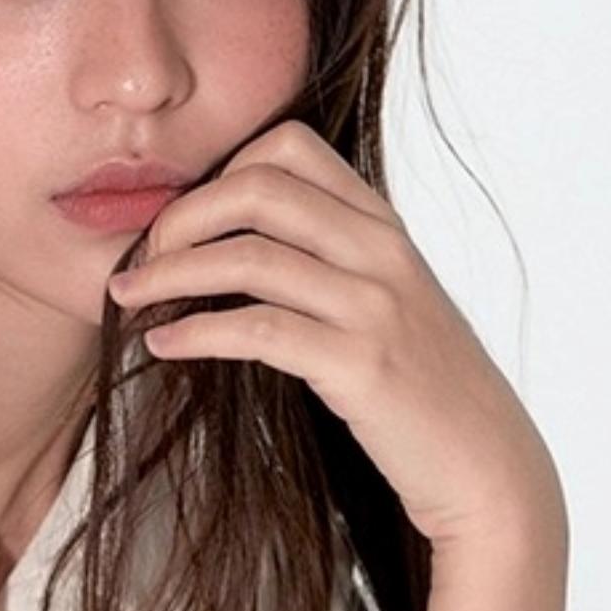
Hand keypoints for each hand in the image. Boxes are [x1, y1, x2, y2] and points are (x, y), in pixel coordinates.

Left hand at [105, 118, 565, 551]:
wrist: (483, 463)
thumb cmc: (420, 387)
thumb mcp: (384, 302)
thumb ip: (329, 262)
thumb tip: (236, 248)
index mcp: (382, 225)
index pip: (289, 146)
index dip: (217, 174)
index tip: (179, 223)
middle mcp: (381, 251)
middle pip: (256, 188)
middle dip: (178, 218)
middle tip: (139, 260)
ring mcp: (374, 305)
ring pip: (246, 256)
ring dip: (167, 276)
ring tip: (127, 300)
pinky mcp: (359, 365)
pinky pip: (255, 330)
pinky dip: (194, 332)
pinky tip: (164, 345)